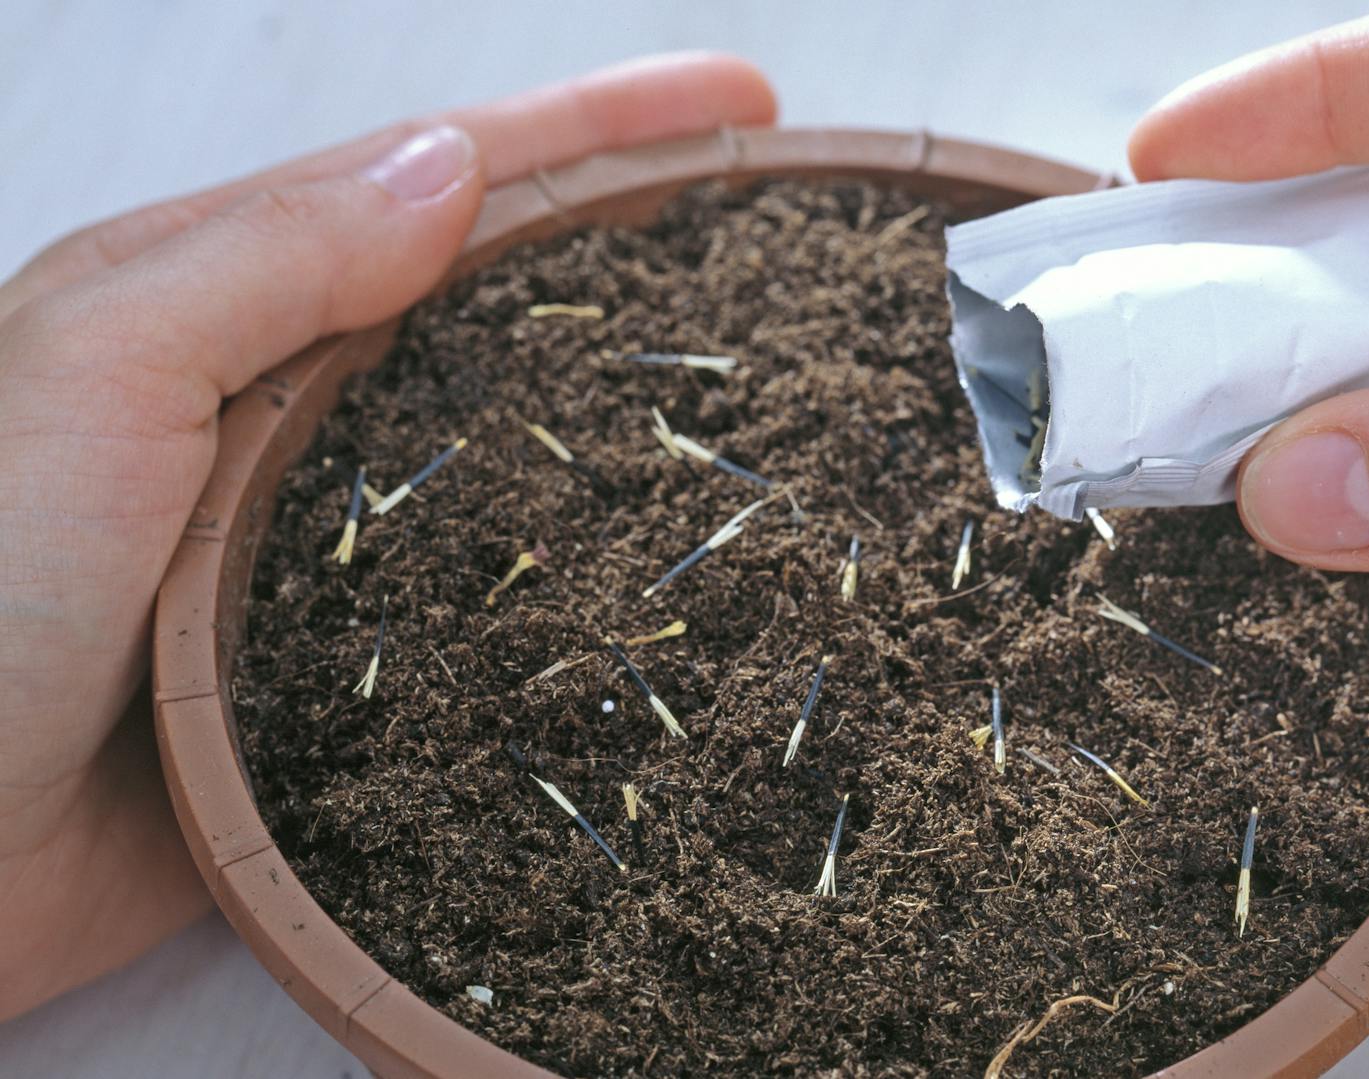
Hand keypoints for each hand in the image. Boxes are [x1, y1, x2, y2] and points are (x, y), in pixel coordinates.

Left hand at [0, 53, 773, 1018]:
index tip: (741, 104)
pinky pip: (514, 594)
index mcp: (230, 296)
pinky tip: (679, 555)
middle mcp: (298, 399)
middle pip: (510, 291)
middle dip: (650, 237)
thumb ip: (269, 260)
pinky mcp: (372, 663)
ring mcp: (341, 529)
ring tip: (774, 366)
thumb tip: (455, 169)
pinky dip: (602, 560)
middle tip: (785, 221)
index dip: (602, 128)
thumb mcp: (93, 369)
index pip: (449, 178)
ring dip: (644, 393)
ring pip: (527, 438)